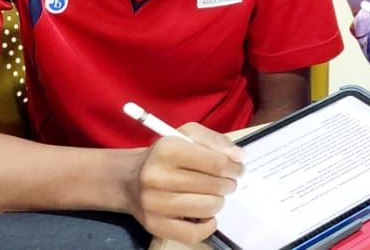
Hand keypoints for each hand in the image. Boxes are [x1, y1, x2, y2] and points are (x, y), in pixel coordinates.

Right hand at [125, 123, 244, 243]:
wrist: (130, 179)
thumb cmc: (165, 156)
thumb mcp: (187, 136)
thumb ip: (216, 141)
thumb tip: (239, 157)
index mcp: (167, 149)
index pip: (215, 163)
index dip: (234, 168)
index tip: (238, 170)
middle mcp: (156, 176)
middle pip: (213, 186)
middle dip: (228, 184)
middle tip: (226, 183)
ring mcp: (154, 203)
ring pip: (207, 208)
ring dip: (218, 202)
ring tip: (213, 195)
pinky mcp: (154, 225)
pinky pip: (193, 234)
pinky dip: (207, 225)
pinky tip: (206, 215)